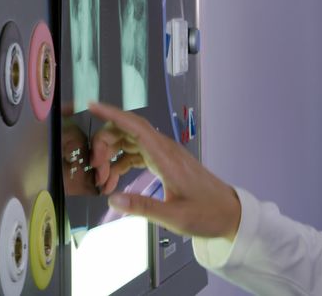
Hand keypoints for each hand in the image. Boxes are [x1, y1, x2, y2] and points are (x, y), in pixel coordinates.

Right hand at [87, 102, 241, 240]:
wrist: (229, 213)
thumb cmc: (207, 213)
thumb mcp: (174, 216)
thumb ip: (143, 207)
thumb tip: (114, 199)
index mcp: (167, 158)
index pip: (136, 127)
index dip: (112, 114)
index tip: (93, 106)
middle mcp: (166, 151)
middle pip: (128, 131)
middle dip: (105, 144)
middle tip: (95, 169)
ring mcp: (166, 155)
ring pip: (131, 142)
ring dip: (112, 155)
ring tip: (102, 179)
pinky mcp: (166, 163)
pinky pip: (138, 154)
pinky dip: (122, 163)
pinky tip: (114, 180)